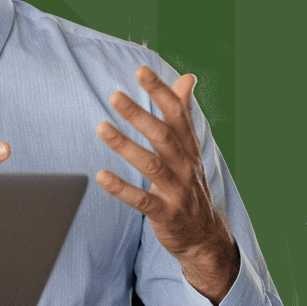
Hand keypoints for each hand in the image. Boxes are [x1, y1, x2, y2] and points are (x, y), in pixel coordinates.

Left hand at [96, 67, 238, 301]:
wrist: (205, 235)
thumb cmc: (189, 184)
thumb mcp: (190, 148)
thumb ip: (184, 113)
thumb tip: (188, 77)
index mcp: (189, 147)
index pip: (177, 114)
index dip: (160, 91)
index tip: (141, 70)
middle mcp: (186, 165)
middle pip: (163, 136)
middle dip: (139, 114)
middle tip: (115, 96)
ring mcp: (177, 190)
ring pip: (151, 165)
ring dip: (126, 146)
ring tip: (102, 128)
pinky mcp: (166, 214)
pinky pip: (142, 200)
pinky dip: (122, 188)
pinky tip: (101, 176)